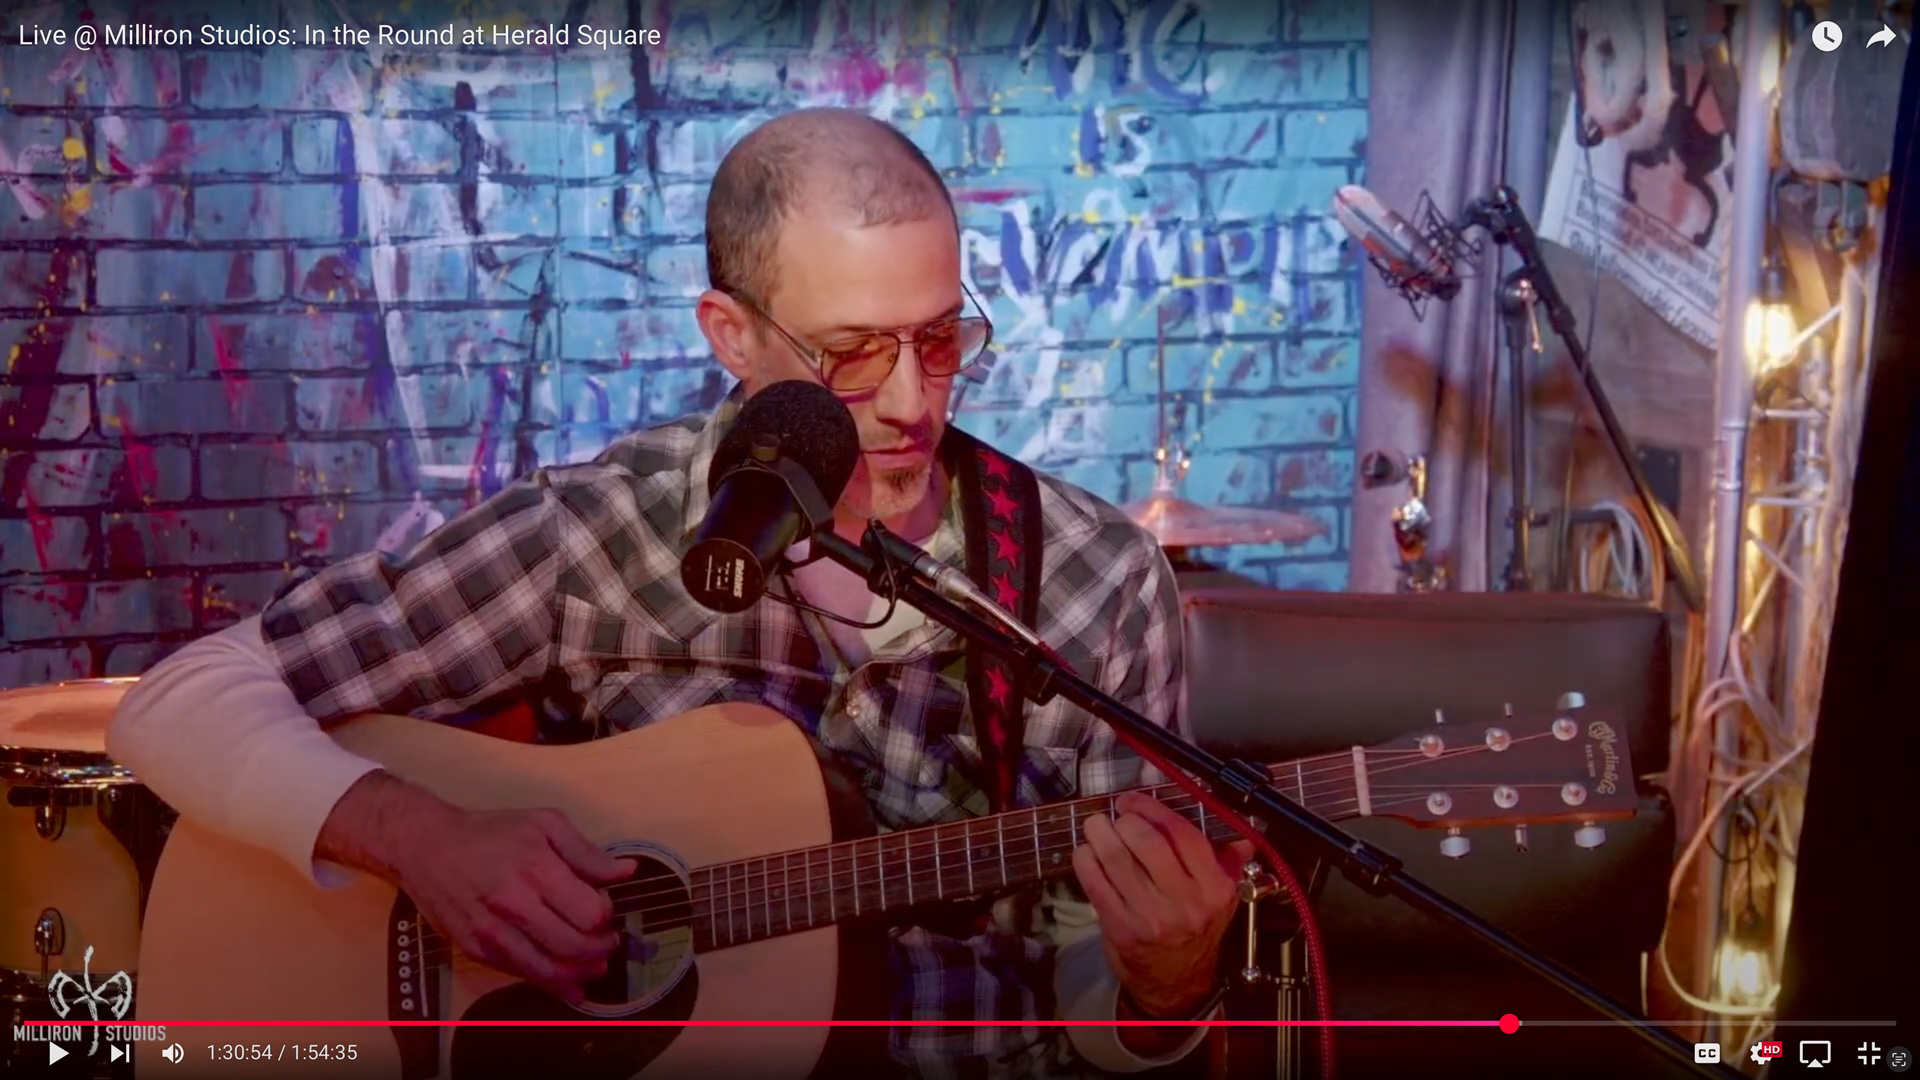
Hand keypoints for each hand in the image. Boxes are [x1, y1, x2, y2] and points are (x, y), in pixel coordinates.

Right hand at [319, 773, 634, 1001]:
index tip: (606, 909)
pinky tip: (568, 984)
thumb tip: (627, 871)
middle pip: (574, 946)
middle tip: (610, 943)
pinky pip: (520, 974)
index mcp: (536, 869)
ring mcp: (492, 932)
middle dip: (601, 949)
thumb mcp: (544, 824)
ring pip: (548, 970)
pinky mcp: (476, 949)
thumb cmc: (490, 831)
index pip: (590, 913)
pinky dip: (550, 984)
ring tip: (595, 967)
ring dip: (580, 974)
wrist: (425, 846)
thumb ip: (587, 852)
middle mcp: (514, 905)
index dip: (607, 916)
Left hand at [1072, 791, 1251, 1017]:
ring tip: (1096, 826)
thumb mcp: (1220, 899)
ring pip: (1117, 859)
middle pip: (1147, 842)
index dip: (1153, 810)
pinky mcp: (1122, 929)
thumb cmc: (1194, 931)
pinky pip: (1096, 883)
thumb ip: (1227, 863)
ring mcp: (1152, 917)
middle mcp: (1186, 903)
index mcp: (1215, 888)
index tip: (1133, 801)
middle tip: (1115, 817)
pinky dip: (1086, 861)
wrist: (1176, 982)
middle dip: (1125, 821)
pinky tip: (1086, 853)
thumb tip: (1244, 839)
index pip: (1183, 835)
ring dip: (1100, 834)